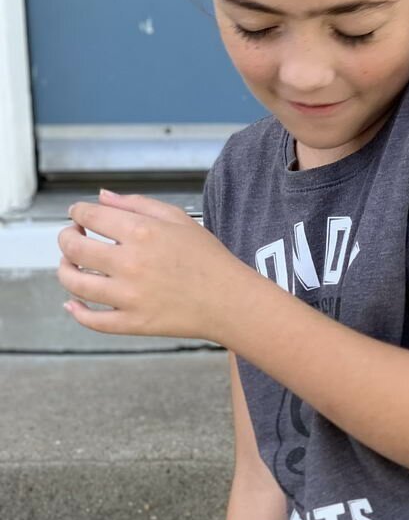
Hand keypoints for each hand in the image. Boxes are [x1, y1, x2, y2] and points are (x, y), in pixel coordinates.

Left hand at [58, 188, 252, 342]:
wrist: (232, 301)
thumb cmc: (210, 260)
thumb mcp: (179, 220)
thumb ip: (138, 203)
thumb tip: (101, 197)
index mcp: (142, 232)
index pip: (89, 215)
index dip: (78, 212)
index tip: (78, 215)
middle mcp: (130, 263)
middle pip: (73, 247)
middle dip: (66, 237)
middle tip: (72, 237)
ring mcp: (129, 296)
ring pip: (74, 282)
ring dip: (65, 270)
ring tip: (72, 265)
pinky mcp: (132, 322)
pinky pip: (91, 319)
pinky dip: (76, 311)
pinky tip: (73, 303)